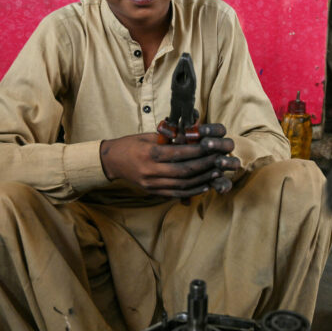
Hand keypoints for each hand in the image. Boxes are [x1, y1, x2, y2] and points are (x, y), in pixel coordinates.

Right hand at [101, 124, 239, 197]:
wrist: (112, 161)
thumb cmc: (132, 144)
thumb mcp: (149, 136)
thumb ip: (170, 139)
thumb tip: (193, 137)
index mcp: (150, 153)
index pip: (179, 153)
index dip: (198, 151)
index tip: (212, 146)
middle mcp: (151, 171)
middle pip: (183, 171)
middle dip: (204, 166)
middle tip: (219, 160)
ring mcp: (152, 184)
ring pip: (182, 184)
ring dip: (202, 180)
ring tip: (216, 173)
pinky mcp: (153, 191)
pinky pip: (176, 194)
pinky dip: (192, 191)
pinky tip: (204, 185)